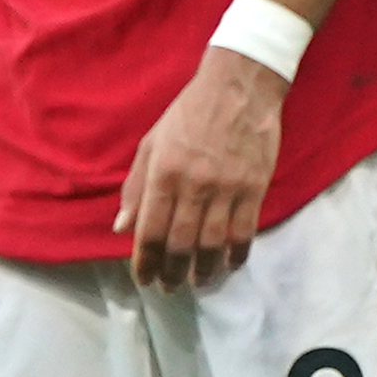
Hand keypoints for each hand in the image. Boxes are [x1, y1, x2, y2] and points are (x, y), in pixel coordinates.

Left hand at [116, 44, 285, 289]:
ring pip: (214, 242)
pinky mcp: (254, 187)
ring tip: (198, 282)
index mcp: (163, 174)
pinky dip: (237, 253)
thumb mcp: (151, 144)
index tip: (143, 279)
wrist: (239, 88)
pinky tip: (230, 264)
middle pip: (181, 243)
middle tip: (170, 288)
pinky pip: (245, 230)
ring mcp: (227, 188)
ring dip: (205, 269)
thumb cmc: (188, 114)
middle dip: (172, 272)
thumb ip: (136, 188)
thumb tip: (122, 228)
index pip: (150, 230)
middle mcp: (194, 186)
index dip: (145, 261)